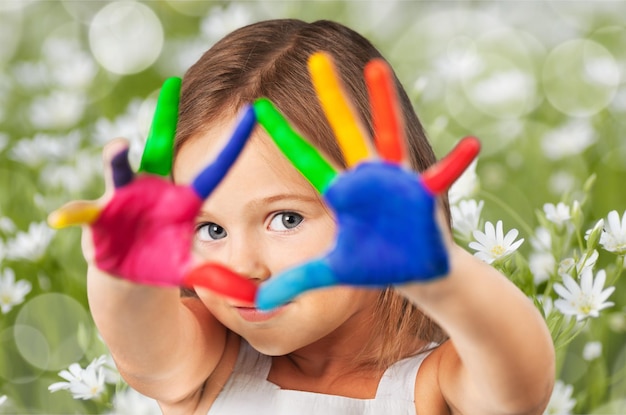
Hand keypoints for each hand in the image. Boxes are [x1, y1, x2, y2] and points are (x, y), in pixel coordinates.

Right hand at [48, 78, 257, 301]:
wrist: (129, 276)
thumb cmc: (164, 264)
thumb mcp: (192, 271)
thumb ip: (217, 279)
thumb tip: (253, 299)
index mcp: (182, 201)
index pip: (212, 171)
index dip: (231, 146)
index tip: (252, 114)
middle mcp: (153, 191)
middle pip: (159, 151)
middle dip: (164, 119)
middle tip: (171, 87)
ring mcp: (123, 200)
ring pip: (120, 174)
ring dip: (117, 162)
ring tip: (118, 148)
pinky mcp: (98, 219)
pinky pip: (85, 214)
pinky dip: (76, 214)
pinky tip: (65, 216)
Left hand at [253, 53, 479, 308]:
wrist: (415, 271)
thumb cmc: (375, 265)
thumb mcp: (332, 272)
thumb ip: (296, 282)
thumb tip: (256, 303)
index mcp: (342, 192)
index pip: (305, 159)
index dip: (284, 135)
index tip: (258, 107)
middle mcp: (366, 177)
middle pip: (345, 132)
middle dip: (332, 98)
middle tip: (316, 58)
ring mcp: (395, 181)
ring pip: (387, 136)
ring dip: (383, 105)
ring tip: (376, 69)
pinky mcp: (422, 194)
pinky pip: (441, 175)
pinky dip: (456, 162)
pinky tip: (471, 144)